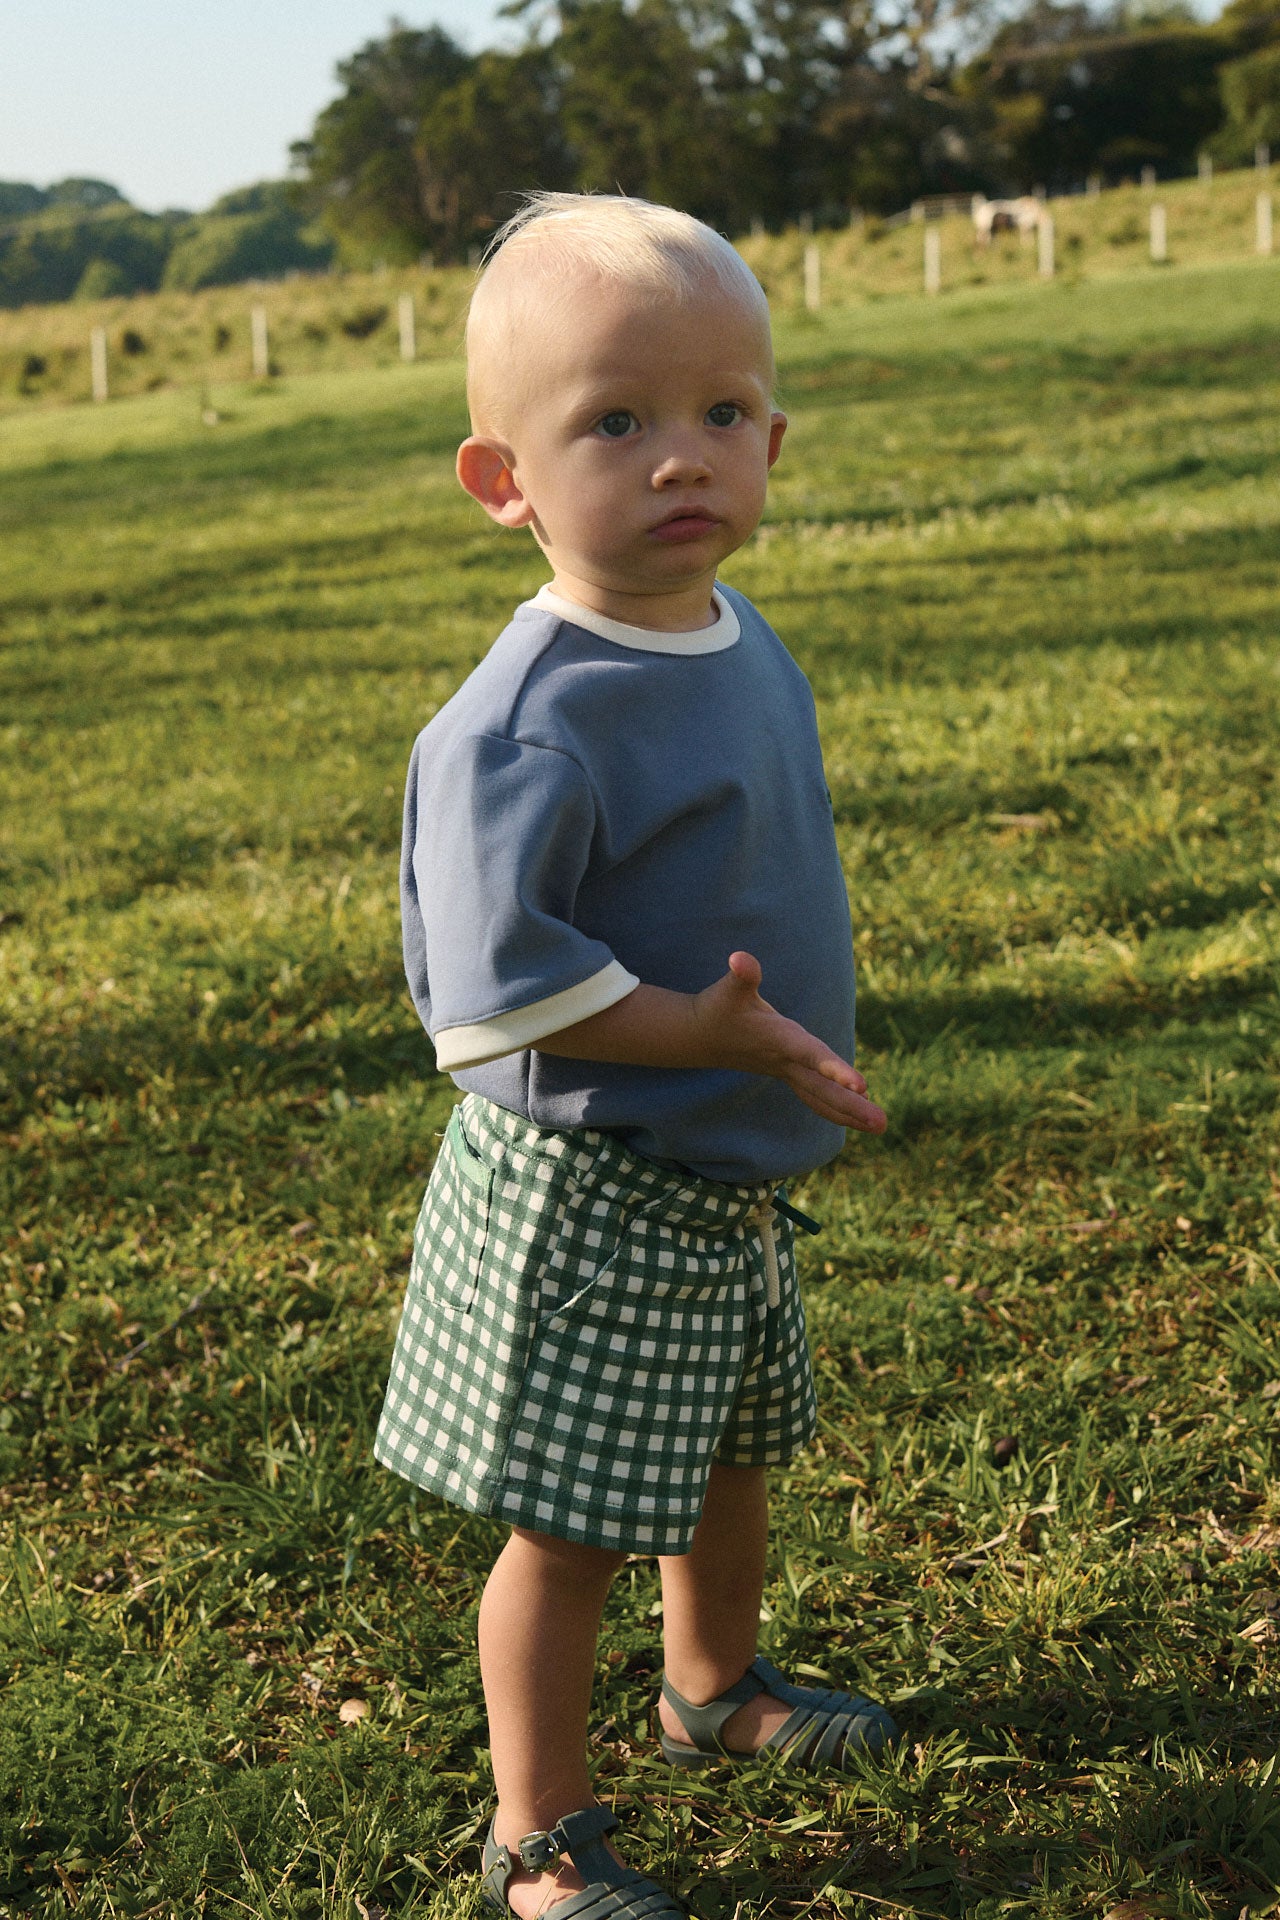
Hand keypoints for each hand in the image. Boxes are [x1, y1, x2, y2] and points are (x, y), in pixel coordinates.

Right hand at [691, 952, 886, 1131]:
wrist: (698, 1036)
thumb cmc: (718, 1007)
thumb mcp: (729, 988)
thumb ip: (741, 974)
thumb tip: (740, 958)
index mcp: (779, 1040)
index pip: (811, 1056)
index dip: (835, 1069)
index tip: (862, 1086)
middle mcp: (785, 1061)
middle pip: (822, 1088)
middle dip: (852, 1106)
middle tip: (882, 1123)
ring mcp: (786, 1071)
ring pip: (820, 1097)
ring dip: (850, 1113)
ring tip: (881, 1126)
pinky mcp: (786, 1073)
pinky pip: (815, 1096)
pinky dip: (835, 1107)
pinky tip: (857, 1115)